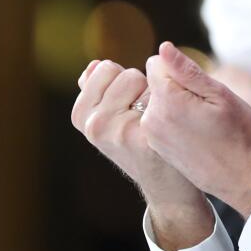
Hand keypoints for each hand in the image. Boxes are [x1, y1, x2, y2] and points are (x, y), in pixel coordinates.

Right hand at [72, 59, 211, 250]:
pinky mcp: (143, 137)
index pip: (105, 68)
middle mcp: (94, 124)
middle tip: (144, 116)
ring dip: (155, 96)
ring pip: (144, 83)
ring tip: (154, 121)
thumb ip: (98, 91)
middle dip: (141, 87)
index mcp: (82, 115)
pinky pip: (160, 98)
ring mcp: (117, 132)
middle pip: (127, 74)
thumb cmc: (140, 143)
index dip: (124, 82)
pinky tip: (167, 128)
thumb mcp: (110, 119)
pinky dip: (169, 106)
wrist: (166, 185)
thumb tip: (92, 66)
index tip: (128, 104)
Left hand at [142, 42, 250, 217]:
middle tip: (205, 108)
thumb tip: (163, 48)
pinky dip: (173, 121)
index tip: (199, 87)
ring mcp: (151, 134)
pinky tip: (194, 135)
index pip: (156, 63)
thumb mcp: (220, 95)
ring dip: (174, 104)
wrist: (241, 177)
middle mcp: (151, 118)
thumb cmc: (238, 133)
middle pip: (156, 82)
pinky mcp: (155, 145)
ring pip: (157, 101)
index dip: (180, 69)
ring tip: (201, 122)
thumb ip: (187, 70)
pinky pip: (158, 119)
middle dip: (177, 87)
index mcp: (167, 101)